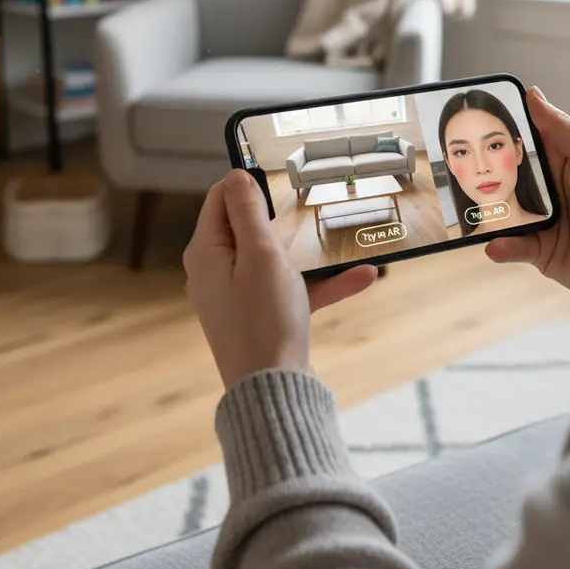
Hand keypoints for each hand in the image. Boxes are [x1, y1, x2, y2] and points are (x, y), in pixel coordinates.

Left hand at [184, 169, 378, 389]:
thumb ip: (248, 213)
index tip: (282, 178)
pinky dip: (319, 283)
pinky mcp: (258, 317)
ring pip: (274, 260)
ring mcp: (236, 296)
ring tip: (343, 238)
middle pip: (247, 227)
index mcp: (207, 251)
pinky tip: (362, 278)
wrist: (272, 392)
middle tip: (312, 202)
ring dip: (310, 253)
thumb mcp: (261, 256)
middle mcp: (215, 271)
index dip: (248, 184)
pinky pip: (289, 289)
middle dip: (283, 217)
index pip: (221, 199)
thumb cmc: (265, 320)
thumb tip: (234, 176)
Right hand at [485, 88, 569, 303]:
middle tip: (459, 165)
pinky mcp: (537, 249)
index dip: (503, 128)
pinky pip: (511, 245)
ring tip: (469, 209)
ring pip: (503, 209)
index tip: (474, 118)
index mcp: (563, 159)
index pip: (526, 138)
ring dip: (488, 210)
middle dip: (485, 170)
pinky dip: (502, 246)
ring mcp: (540, 218)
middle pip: (506, 173)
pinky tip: (496, 245)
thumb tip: (532, 94)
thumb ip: (561, 128)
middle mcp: (547, 186)